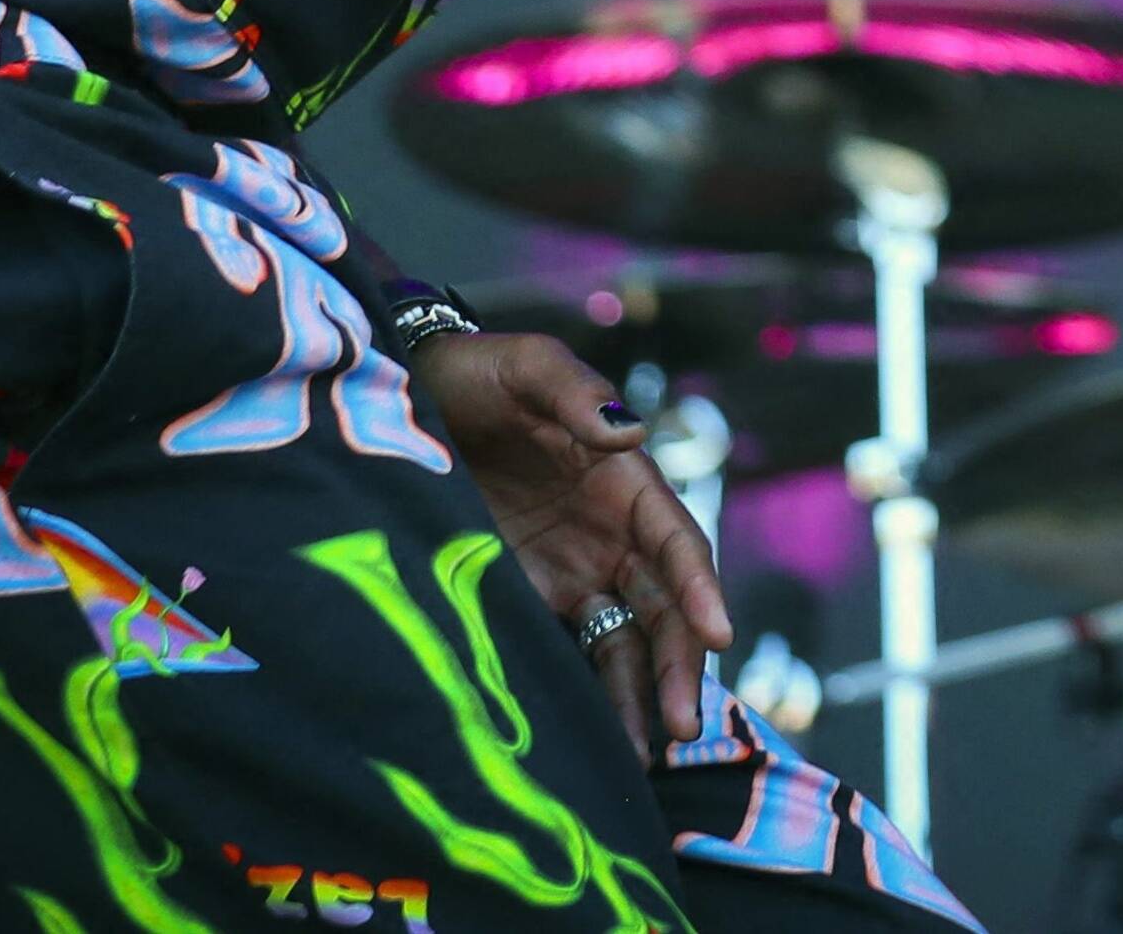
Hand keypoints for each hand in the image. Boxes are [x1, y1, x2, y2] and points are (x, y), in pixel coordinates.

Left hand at [413, 332, 729, 752]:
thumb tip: (627, 430)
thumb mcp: (524, 365)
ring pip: (625, 642)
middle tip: (681, 727)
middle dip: (679, 666)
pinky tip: (592, 741)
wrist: (404, 398)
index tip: (718, 632)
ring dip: (641, 695)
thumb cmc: (475, 373)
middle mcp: (609, 534)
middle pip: (663, 607)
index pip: (676, 541)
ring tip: (645, 756)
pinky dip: (591, 696)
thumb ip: (573, 392)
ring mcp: (572, 571)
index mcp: (623, 480)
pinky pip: (572, 653)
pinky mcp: (529, 600)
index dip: (700, 587)